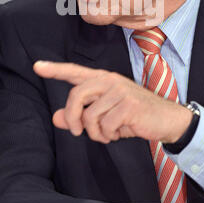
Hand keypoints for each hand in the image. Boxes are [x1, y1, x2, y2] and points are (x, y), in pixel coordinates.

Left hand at [33, 61, 192, 143]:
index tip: (36, 66)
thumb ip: (80, 115)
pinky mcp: (128, 105)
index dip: (55, 69)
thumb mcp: (105, 115)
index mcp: (102, 79)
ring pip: (90, 116)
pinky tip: (121, 132)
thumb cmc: (133, 116)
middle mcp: (109, 80)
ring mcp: (120, 91)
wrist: (166, 119)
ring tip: (109, 133)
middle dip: (72, 118)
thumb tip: (55, 117)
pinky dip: (109, 136)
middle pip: (76, 96)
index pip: (75, 72)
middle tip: (78, 132)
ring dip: (96, 133)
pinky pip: (105, 126)